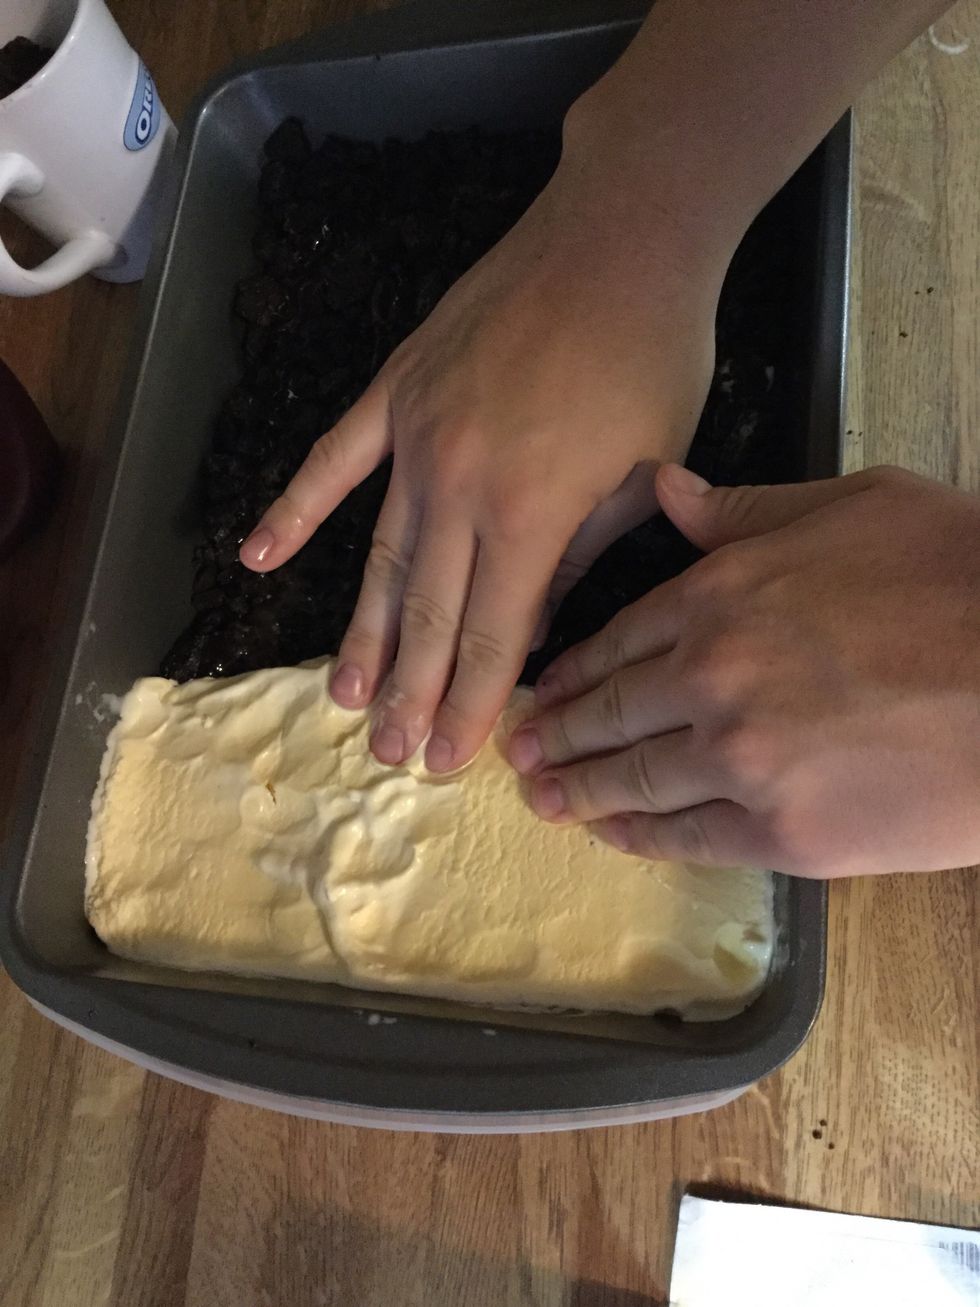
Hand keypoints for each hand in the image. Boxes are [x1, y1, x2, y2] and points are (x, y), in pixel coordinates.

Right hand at [239, 144, 723, 770]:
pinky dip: (295, 511)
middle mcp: (459, 483)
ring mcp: (416, 434)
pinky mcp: (396, 390)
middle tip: (391, 753)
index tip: (447, 759)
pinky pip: (333, 460)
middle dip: (412, 691)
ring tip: (344, 696)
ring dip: (362, 631)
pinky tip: (260, 559)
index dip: (469, 702)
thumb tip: (521, 628)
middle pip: (427, 609)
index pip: (491, 634)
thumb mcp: (642, 474)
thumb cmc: (655, 357)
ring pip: (381, 554)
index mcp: (531, 512)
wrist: (620, 236)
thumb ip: (573, 559)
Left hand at [510, 463, 979, 876]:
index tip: (540, 692)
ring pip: (634, 780)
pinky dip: (640, 837)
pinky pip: (688, 839)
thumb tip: (666, 492)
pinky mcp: (786, 834)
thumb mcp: (856, 505)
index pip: (617, 641)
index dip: (571, 672)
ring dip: (578, 791)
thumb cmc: (961, 575)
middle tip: (517, 752)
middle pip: (609, 713)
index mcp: (723, 597)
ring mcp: (743, 761)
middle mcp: (713, 679)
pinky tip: (612, 835)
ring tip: (541, 798)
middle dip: (555, 734)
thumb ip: (746, 511)